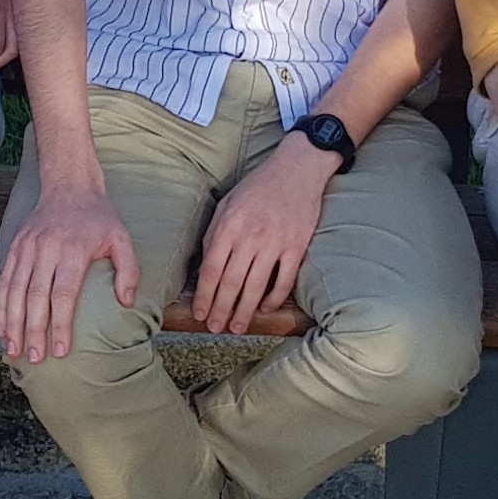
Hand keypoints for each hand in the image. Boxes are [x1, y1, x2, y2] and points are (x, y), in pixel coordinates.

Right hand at [0, 181, 135, 363]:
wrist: (69, 185)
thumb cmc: (98, 218)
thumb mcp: (122, 238)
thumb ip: (129, 270)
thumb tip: (127, 303)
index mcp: (73, 250)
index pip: (63, 294)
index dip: (60, 324)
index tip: (62, 350)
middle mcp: (46, 250)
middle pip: (36, 296)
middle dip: (34, 330)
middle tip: (36, 358)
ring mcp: (27, 248)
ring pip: (14, 291)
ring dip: (12, 322)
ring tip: (13, 349)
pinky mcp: (15, 247)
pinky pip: (4, 281)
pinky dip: (1, 306)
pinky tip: (3, 328)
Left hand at [195, 135, 337, 331]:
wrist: (296, 169)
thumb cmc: (257, 187)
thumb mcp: (227, 203)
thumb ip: (214, 234)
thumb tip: (205, 266)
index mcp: (228, 226)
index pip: (211, 270)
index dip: (204, 296)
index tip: (199, 314)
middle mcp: (250, 237)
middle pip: (231, 283)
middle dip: (220, 310)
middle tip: (215, 329)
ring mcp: (275, 242)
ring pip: (256, 287)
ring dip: (244, 311)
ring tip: (237, 328)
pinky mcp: (297, 246)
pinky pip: (284, 281)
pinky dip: (274, 299)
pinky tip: (265, 309)